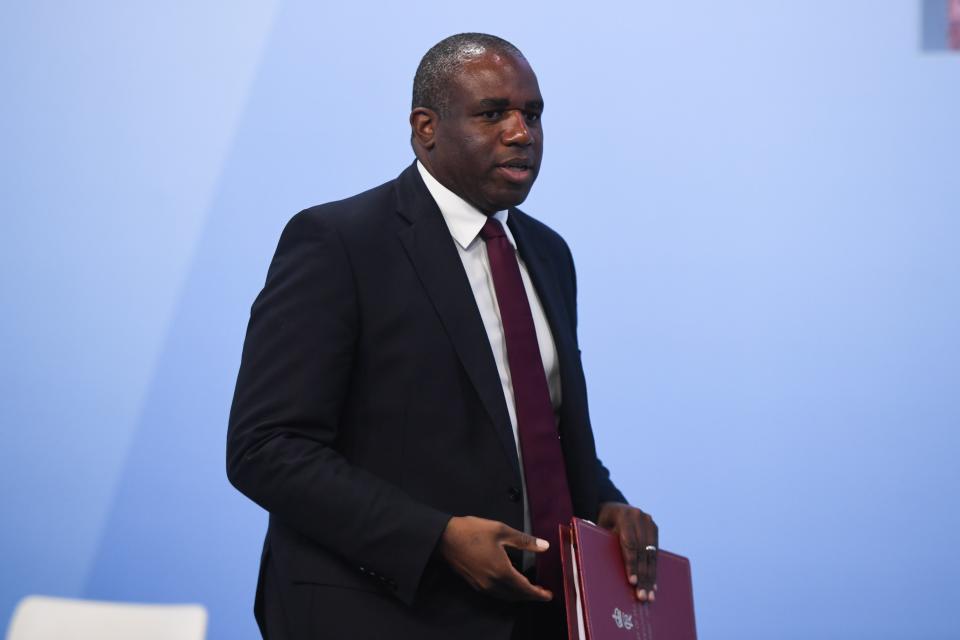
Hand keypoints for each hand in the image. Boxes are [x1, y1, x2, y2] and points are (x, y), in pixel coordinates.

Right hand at [438, 516, 552, 601]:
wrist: (445, 538)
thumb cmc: (473, 531)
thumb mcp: (501, 531)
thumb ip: (524, 540)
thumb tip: (545, 546)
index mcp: (502, 571)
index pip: (525, 588)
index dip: (539, 593)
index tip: (549, 594)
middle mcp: (493, 583)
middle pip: (517, 596)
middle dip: (531, 596)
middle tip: (542, 592)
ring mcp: (483, 586)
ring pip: (506, 597)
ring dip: (519, 595)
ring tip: (530, 589)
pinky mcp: (475, 584)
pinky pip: (497, 594)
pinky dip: (508, 593)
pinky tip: (511, 584)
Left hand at [597, 502, 657, 602]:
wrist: (613, 506)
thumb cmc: (602, 522)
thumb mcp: (598, 528)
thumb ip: (603, 542)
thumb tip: (601, 568)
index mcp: (624, 516)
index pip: (629, 544)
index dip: (632, 564)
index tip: (633, 582)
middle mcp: (639, 517)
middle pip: (642, 552)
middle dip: (643, 576)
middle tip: (643, 596)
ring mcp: (649, 521)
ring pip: (651, 554)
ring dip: (651, 576)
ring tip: (650, 595)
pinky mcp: (654, 528)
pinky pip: (655, 552)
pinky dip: (654, 569)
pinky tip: (653, 584)